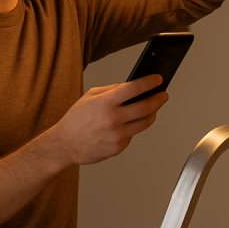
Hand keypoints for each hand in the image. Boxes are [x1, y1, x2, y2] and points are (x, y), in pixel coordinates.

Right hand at [47, 74, 169, 165]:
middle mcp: (113, 119)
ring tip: (153, 108)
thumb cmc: (76, 119)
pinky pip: (132, 135)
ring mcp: (117, 135)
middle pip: (146, 107)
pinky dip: (133, 128)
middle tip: (163, 95)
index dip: (150, 82)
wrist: (65, 144)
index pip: (135, 88)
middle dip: (159, 99)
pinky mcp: (118, 147)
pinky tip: (128, 124)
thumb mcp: (90, 96)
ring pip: (144, 123)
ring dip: (152, 114)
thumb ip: (112, 90)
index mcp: (105, 102)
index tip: (158, 79)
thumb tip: (133, 87)